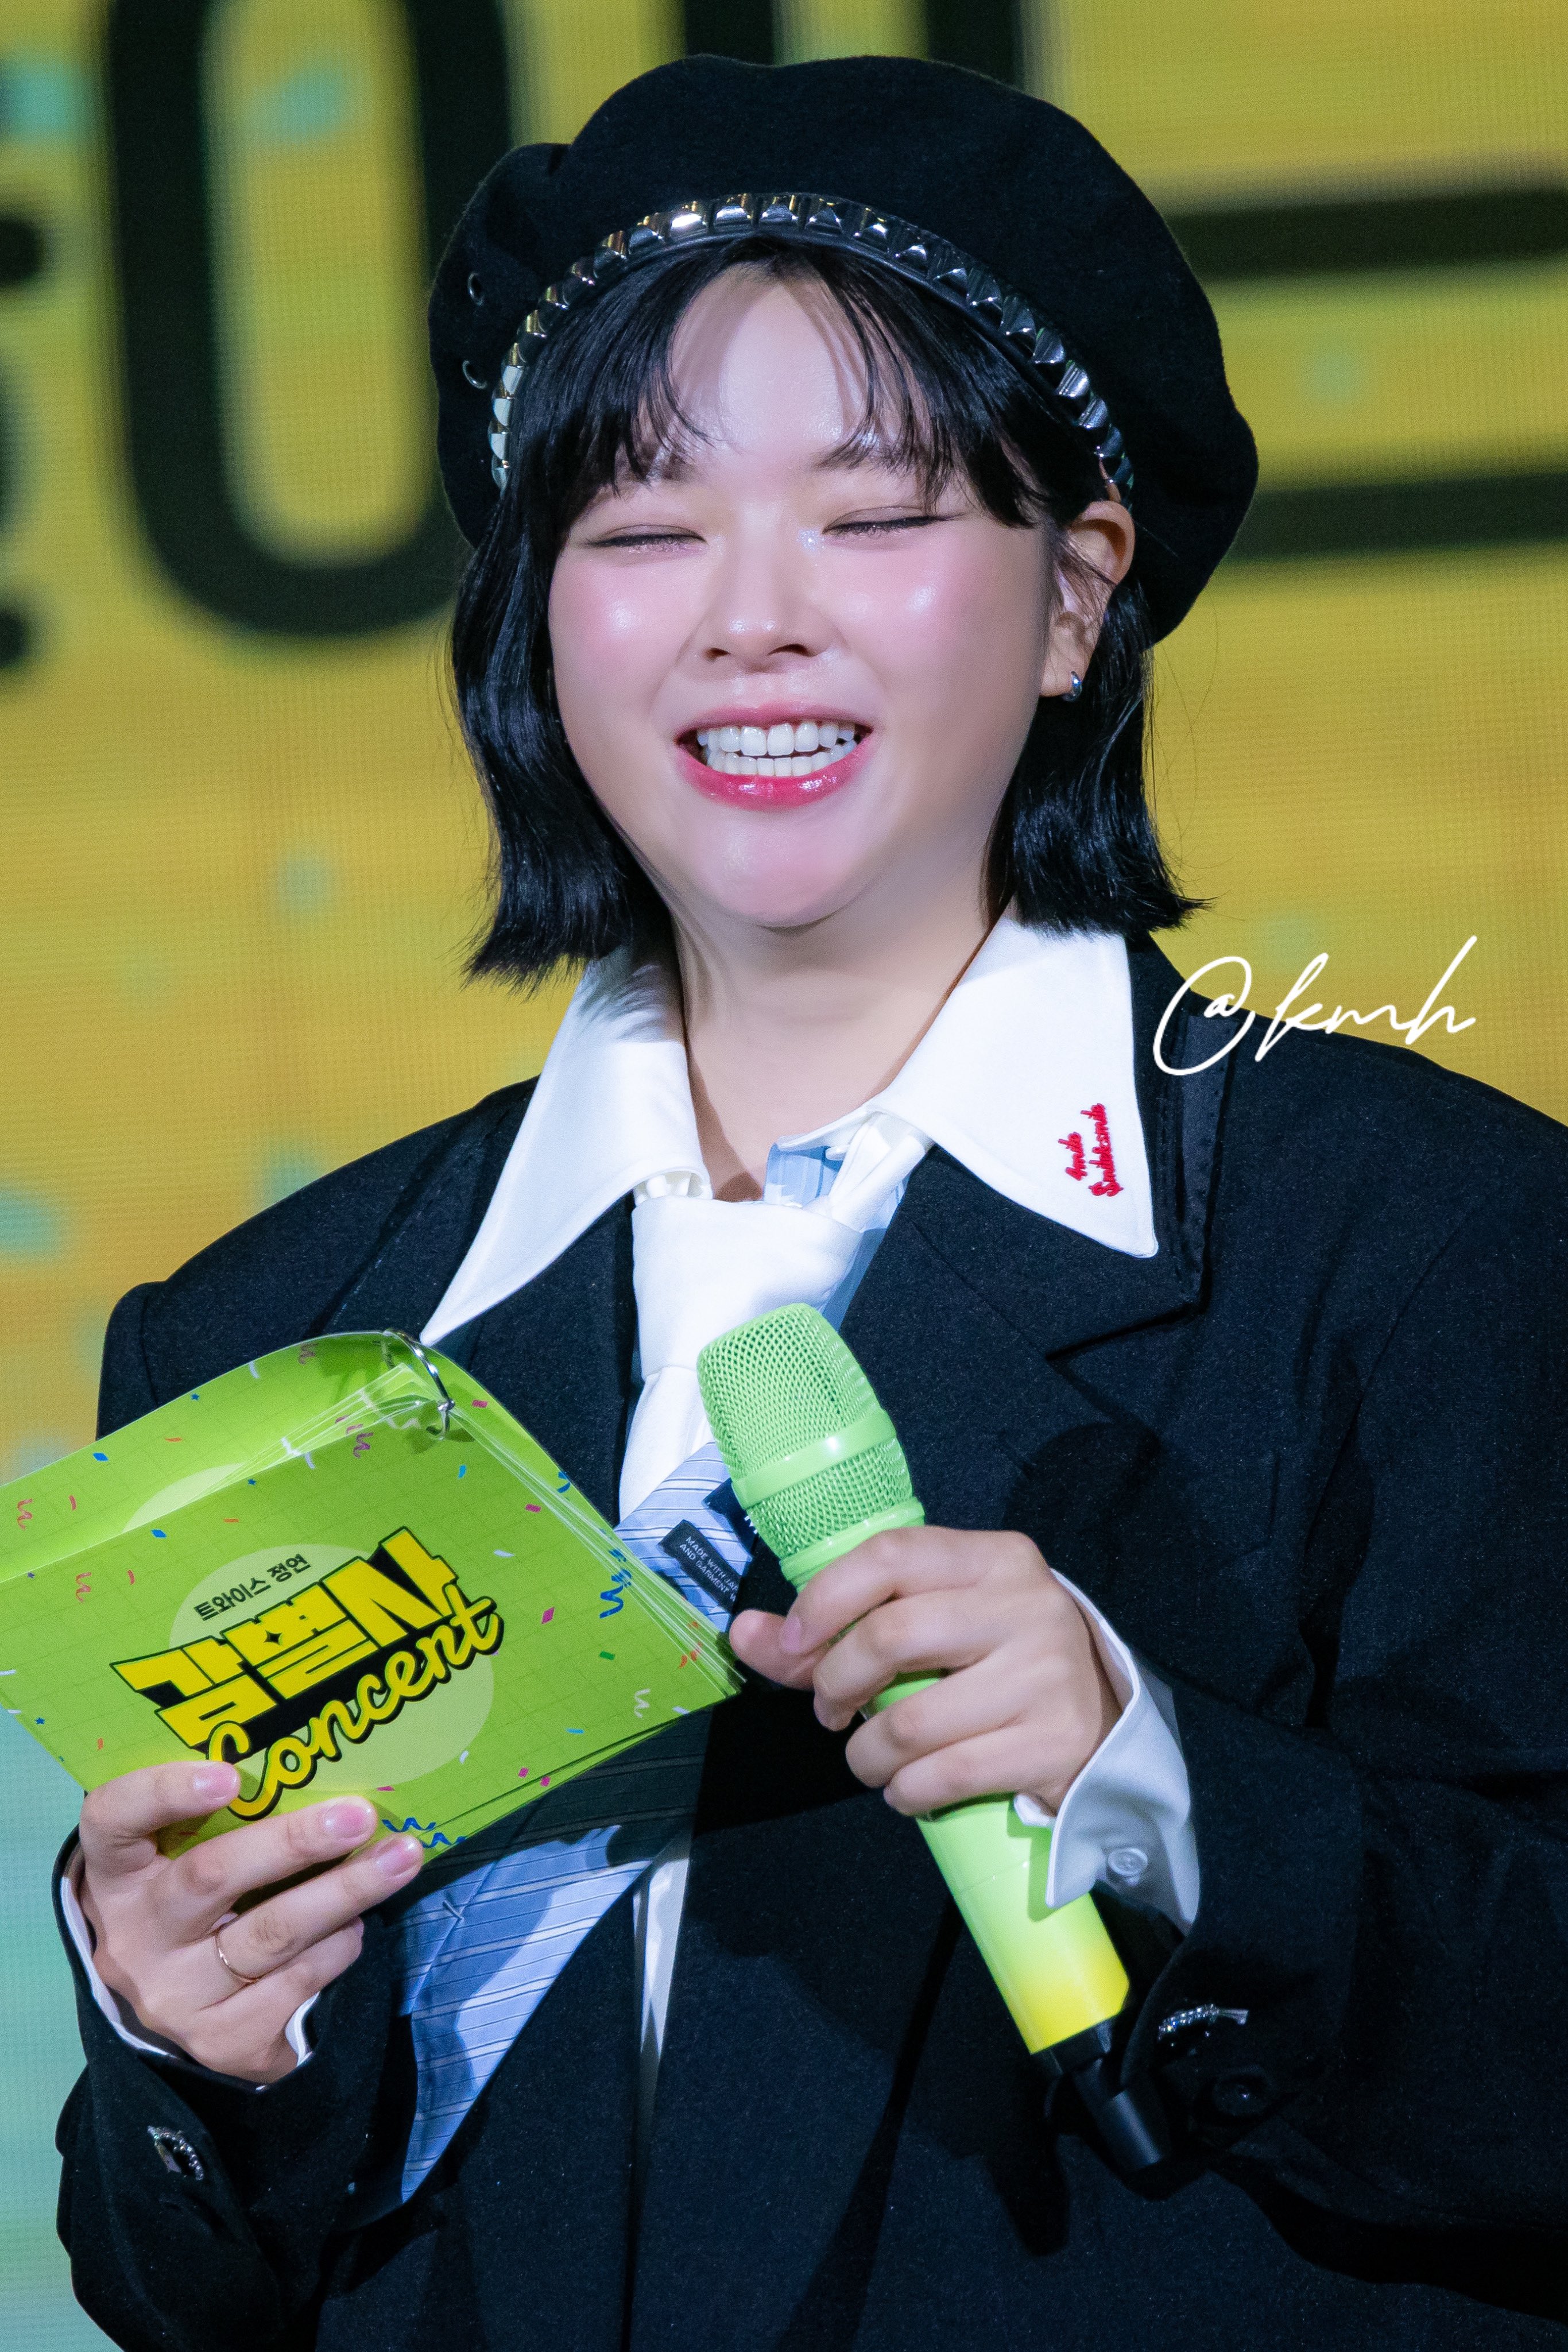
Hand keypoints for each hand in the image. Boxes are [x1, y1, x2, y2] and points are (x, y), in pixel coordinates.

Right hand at [75, 1761, 423, 2083]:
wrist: (176, 2009)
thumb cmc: (190, 1905)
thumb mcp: (179, 1859)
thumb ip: (221, 1819)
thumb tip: (318, 1767)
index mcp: (116, 1876)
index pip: (114, 1819)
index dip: (164, 1792)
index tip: (229, 1775)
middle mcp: (135, 1939)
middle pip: (210, 1878)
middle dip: (294, 1842)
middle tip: (359, 1815)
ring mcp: (176, 1998)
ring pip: (270, 1934)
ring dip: (345, 1891)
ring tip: (400, 1858)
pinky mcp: (222, 2042)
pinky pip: (296, 1983)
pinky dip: (338, 1947)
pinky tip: (357, 1927)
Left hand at [728, 1528, 1120, 1815]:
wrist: (1097, 1723)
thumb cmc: (991, 1664)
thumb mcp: (930, 1624)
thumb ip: (834, 1627)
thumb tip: (743, 1634)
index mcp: (993, 1559)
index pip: (890, 1556)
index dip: (824, 1600)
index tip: (794, 1645)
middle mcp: (1026, 1604)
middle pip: (891, 1636)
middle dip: (836, 1684)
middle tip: (832, 1710)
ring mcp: (1045, 1674)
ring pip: (911, 1721)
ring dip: (866, 1754)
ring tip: (869, 1759)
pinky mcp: (1053, 1742)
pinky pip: (946, 1774)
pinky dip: (906, 1791)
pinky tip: (908, 1786)